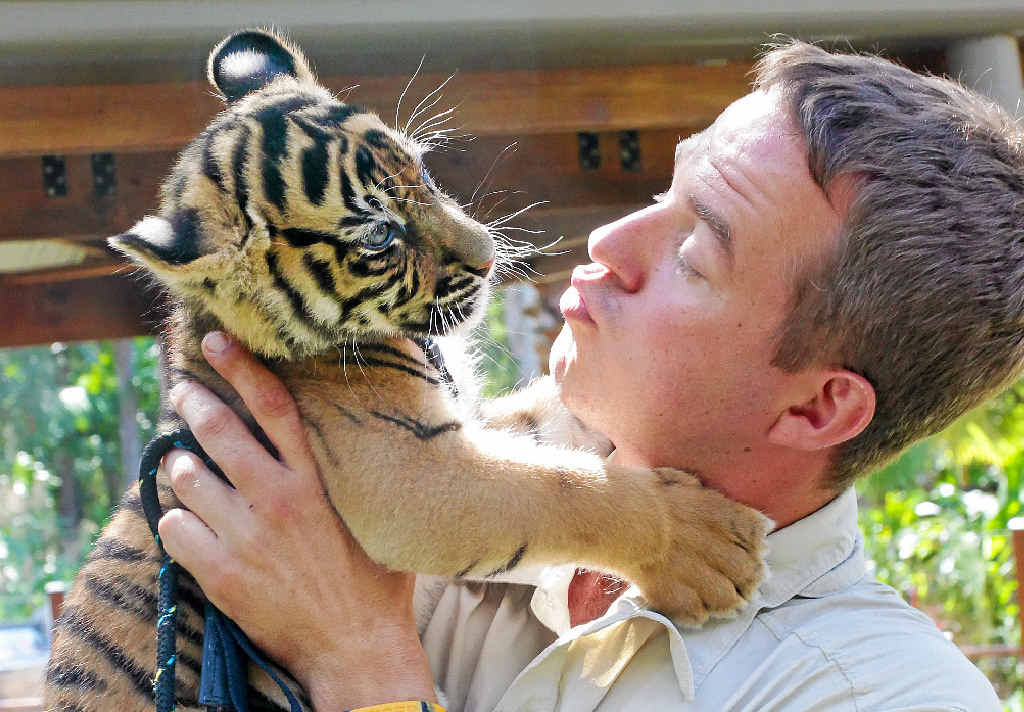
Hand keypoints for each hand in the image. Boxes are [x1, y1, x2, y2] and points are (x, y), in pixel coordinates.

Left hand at [158, 332, 435, 709]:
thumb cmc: (375, 582)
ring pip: (186, 478)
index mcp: (317, 480)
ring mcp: (246, 537)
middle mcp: (278, 499)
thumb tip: (361, 433)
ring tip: (190, 469)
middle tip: (182, 393)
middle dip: (192, 404)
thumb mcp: (380, 516)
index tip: (216, 341)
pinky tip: (190, 523)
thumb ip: (358, 474)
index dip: (241, 366)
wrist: (355, 648)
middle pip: (218, 431)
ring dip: (183, 469)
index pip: (273, 405)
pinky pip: (173, 529)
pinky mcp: (221, 574)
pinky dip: (176, 521)